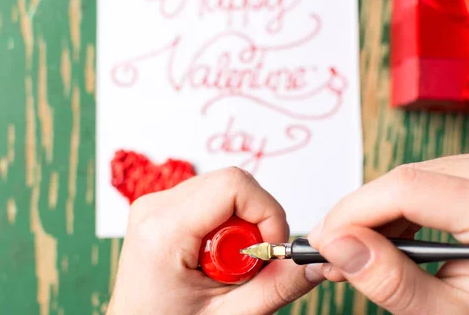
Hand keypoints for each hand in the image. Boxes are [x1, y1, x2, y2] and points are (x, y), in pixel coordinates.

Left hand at [107, 167, 323, 314]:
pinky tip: (216, 256)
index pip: (233, 184)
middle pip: (231, 183)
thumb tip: (315, 262)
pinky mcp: (161, 208)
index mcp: (163, 230)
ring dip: (241, 224)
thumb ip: (276, 286)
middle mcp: (154, 207)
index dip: (267, 212)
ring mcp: (155, 205)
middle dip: (256, 222)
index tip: (272, 249)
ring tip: (228, 266)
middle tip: (249, 265)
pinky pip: (210, 198)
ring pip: (223, 189)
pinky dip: (226, 223)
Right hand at [308, 144, 468, 314]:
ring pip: (412, 175)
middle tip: (334, 252)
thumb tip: (337, 244)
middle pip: (405, 180)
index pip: (406, 188)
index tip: (323, 240)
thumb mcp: (451, 314)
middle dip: (360, 216)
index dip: (352, 211)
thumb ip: (391, 281)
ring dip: (378, 212)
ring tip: (362, 251)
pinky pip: (430, 176)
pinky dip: (403, 205)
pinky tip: (393, 235)